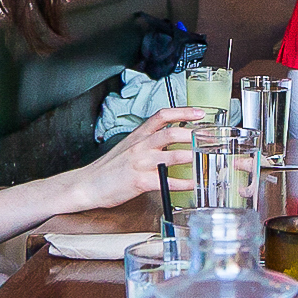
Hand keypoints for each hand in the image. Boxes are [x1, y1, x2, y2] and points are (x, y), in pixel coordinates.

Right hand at [76, 107, 204, 212]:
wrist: (86, 185)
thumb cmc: (107, 169)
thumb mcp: (127, 148)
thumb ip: (147, 143)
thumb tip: (169, 142)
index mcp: (138, 136)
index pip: (162, 115)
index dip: (183, 112)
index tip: (200, 113)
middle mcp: (140, 146)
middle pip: (171, 133)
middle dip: (194, 135)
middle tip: (212, 138)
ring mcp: (140, 163)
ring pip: (171, 155)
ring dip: (193, 156)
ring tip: (209, 158)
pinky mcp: (139, 181)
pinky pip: (165, 181)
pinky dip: (183, 183)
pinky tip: (194, 184)